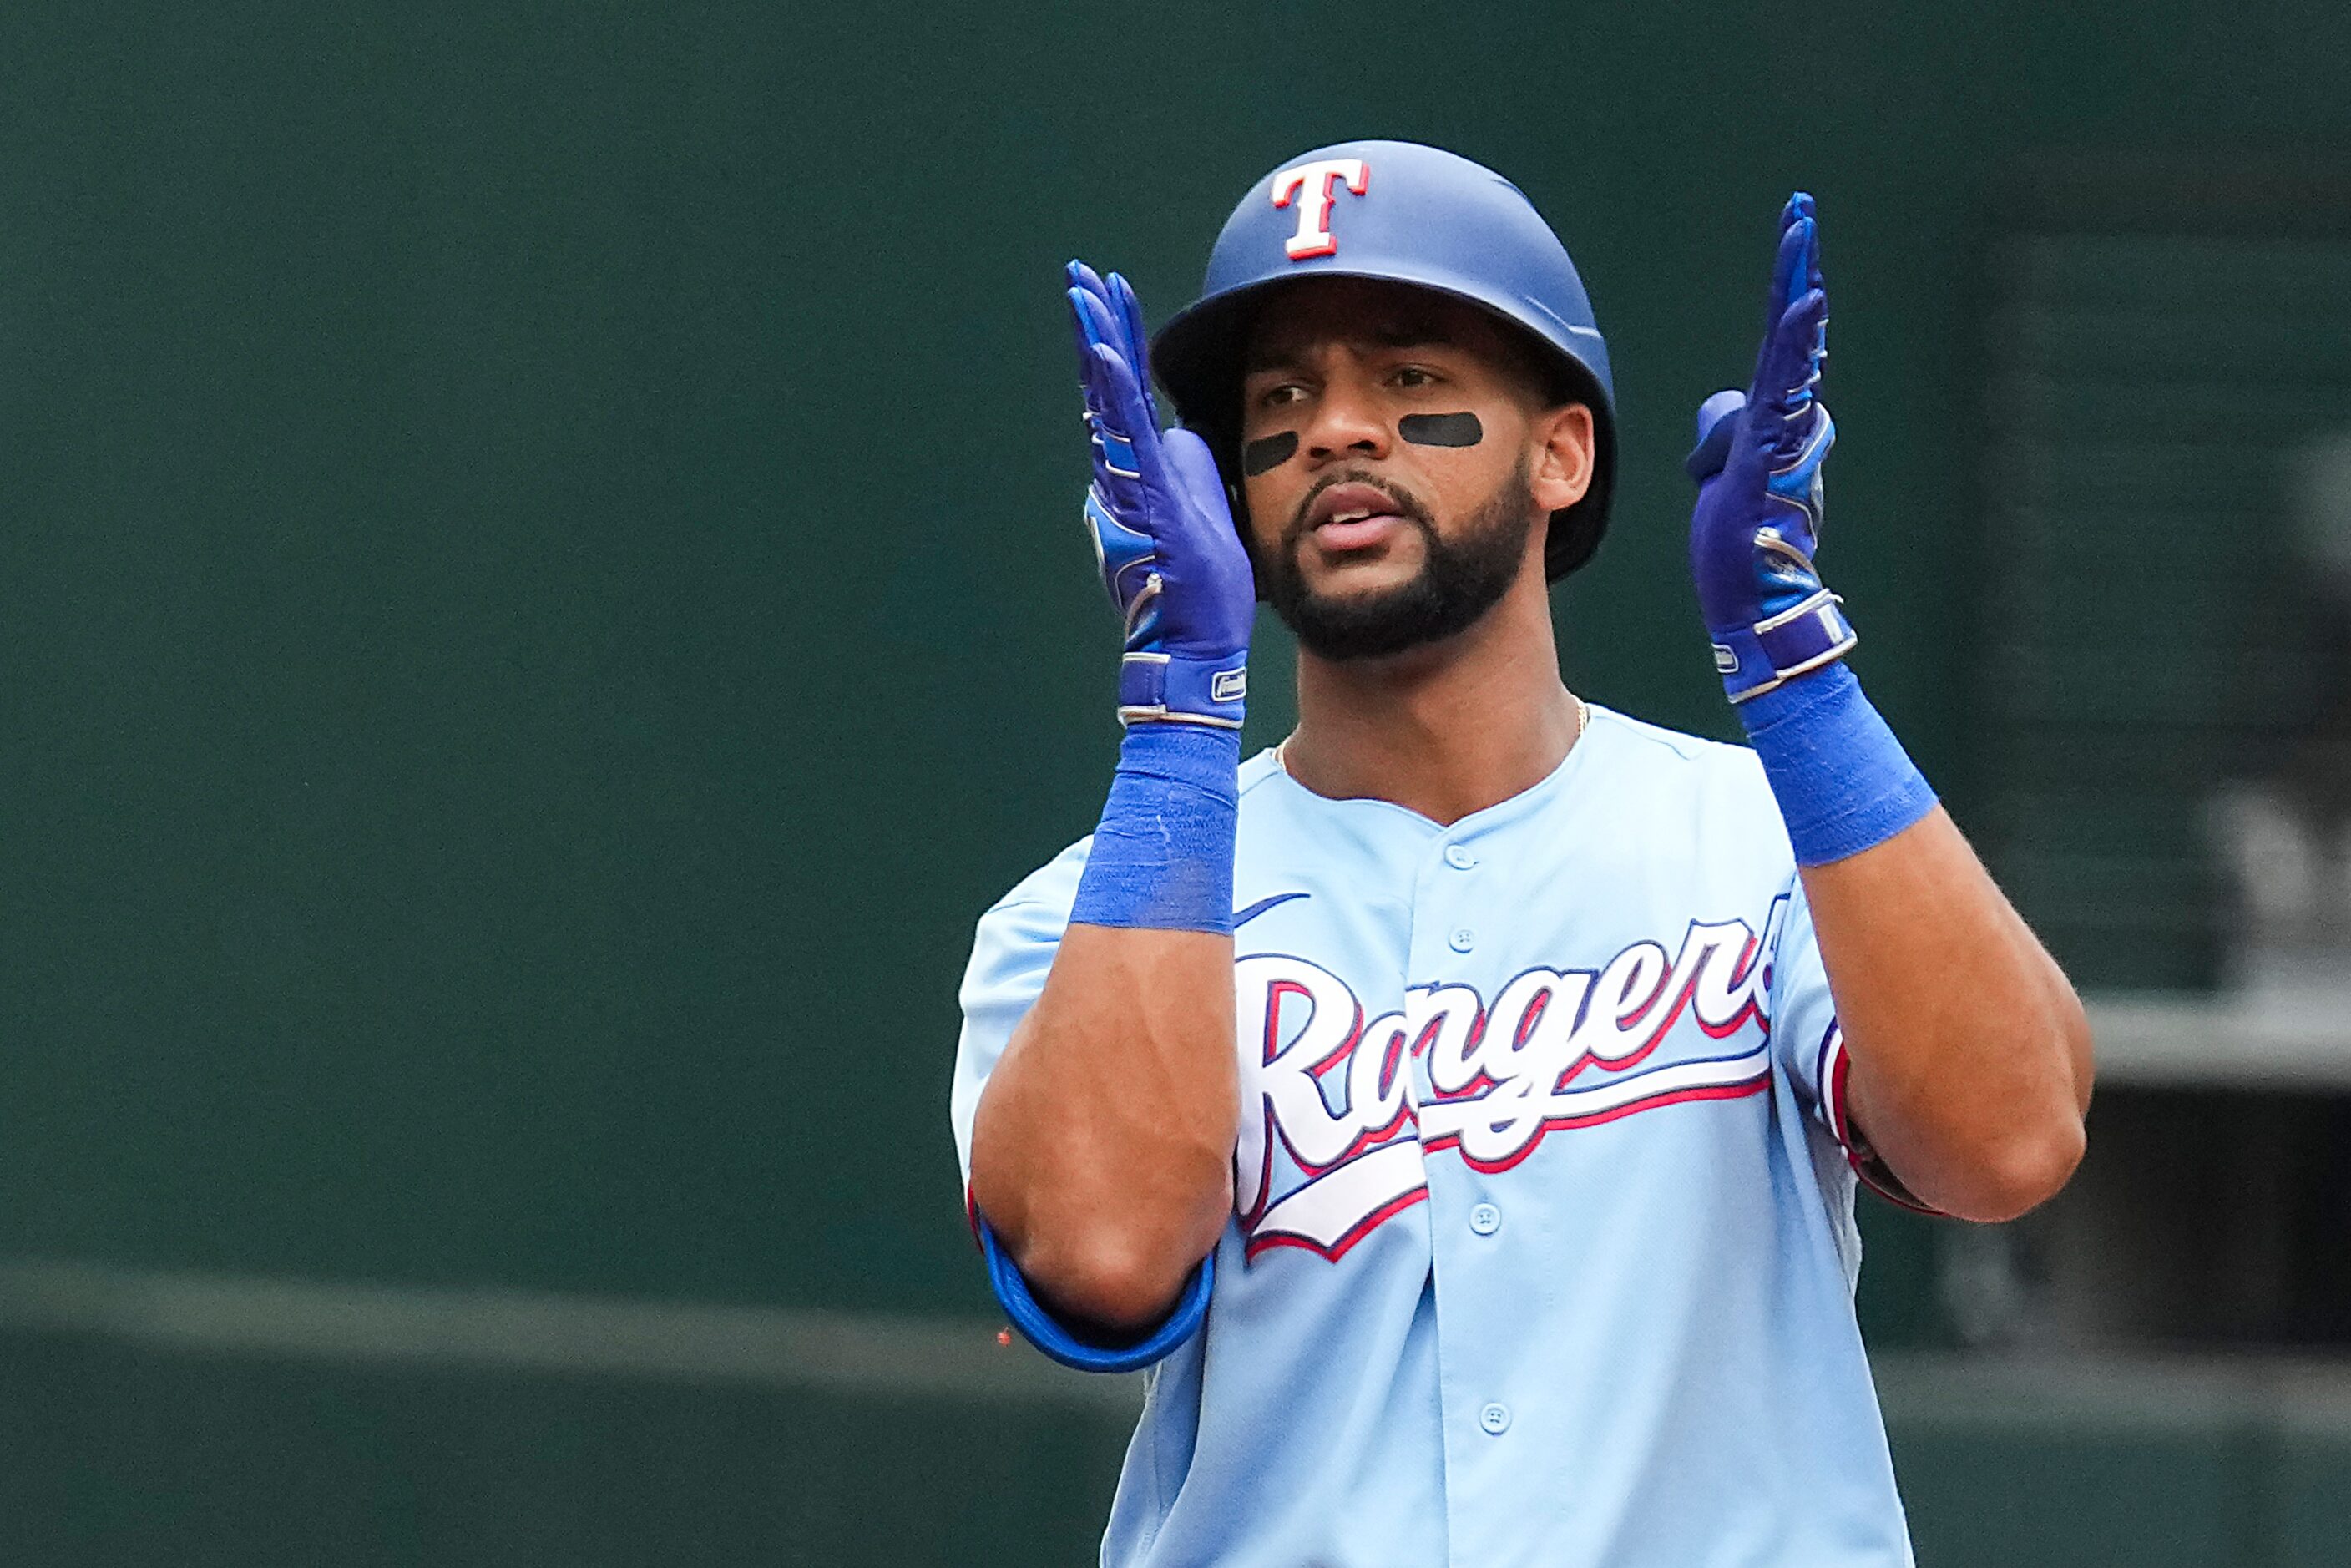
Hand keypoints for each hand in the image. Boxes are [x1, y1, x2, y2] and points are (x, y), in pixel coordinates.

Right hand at [1067, 261, 1255, 727]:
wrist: (1195, 642)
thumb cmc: (1200, 586)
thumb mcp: (1202, 505)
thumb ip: (1187, 465)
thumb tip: (1179, 431)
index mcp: (1136, 473)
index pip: (1122, 396)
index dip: (1116, 344)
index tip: (1108, 295)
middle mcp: (1122, 474)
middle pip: (1106, 386)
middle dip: (1095, 326)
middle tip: (1079, 274)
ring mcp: (1132, 485)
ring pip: (1110, 402)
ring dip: (1099, 343)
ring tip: (1085, 293)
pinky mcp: (1148, 500)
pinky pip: (1128, 439)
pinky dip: (1116, 395)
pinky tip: (1105, 354)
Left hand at [1684, 193, 1855, 703]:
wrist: (1750, 597)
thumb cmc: (1739, 538)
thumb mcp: (1720, 471)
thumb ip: (1725, 430)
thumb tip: (1724, 404)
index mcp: (1772, 420)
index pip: (1778, 343)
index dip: (1783, 290)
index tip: (1793, 236)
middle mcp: (1787, 421)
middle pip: (1790, 333)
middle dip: (1795, 271)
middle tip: (1800, 213)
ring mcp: (1782, 438)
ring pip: (1791, 356)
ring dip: (1794, 297)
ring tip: (1800, 242)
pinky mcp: (1770, 458)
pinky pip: (1782, 394)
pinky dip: (1793, 351)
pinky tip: (1801, 311)